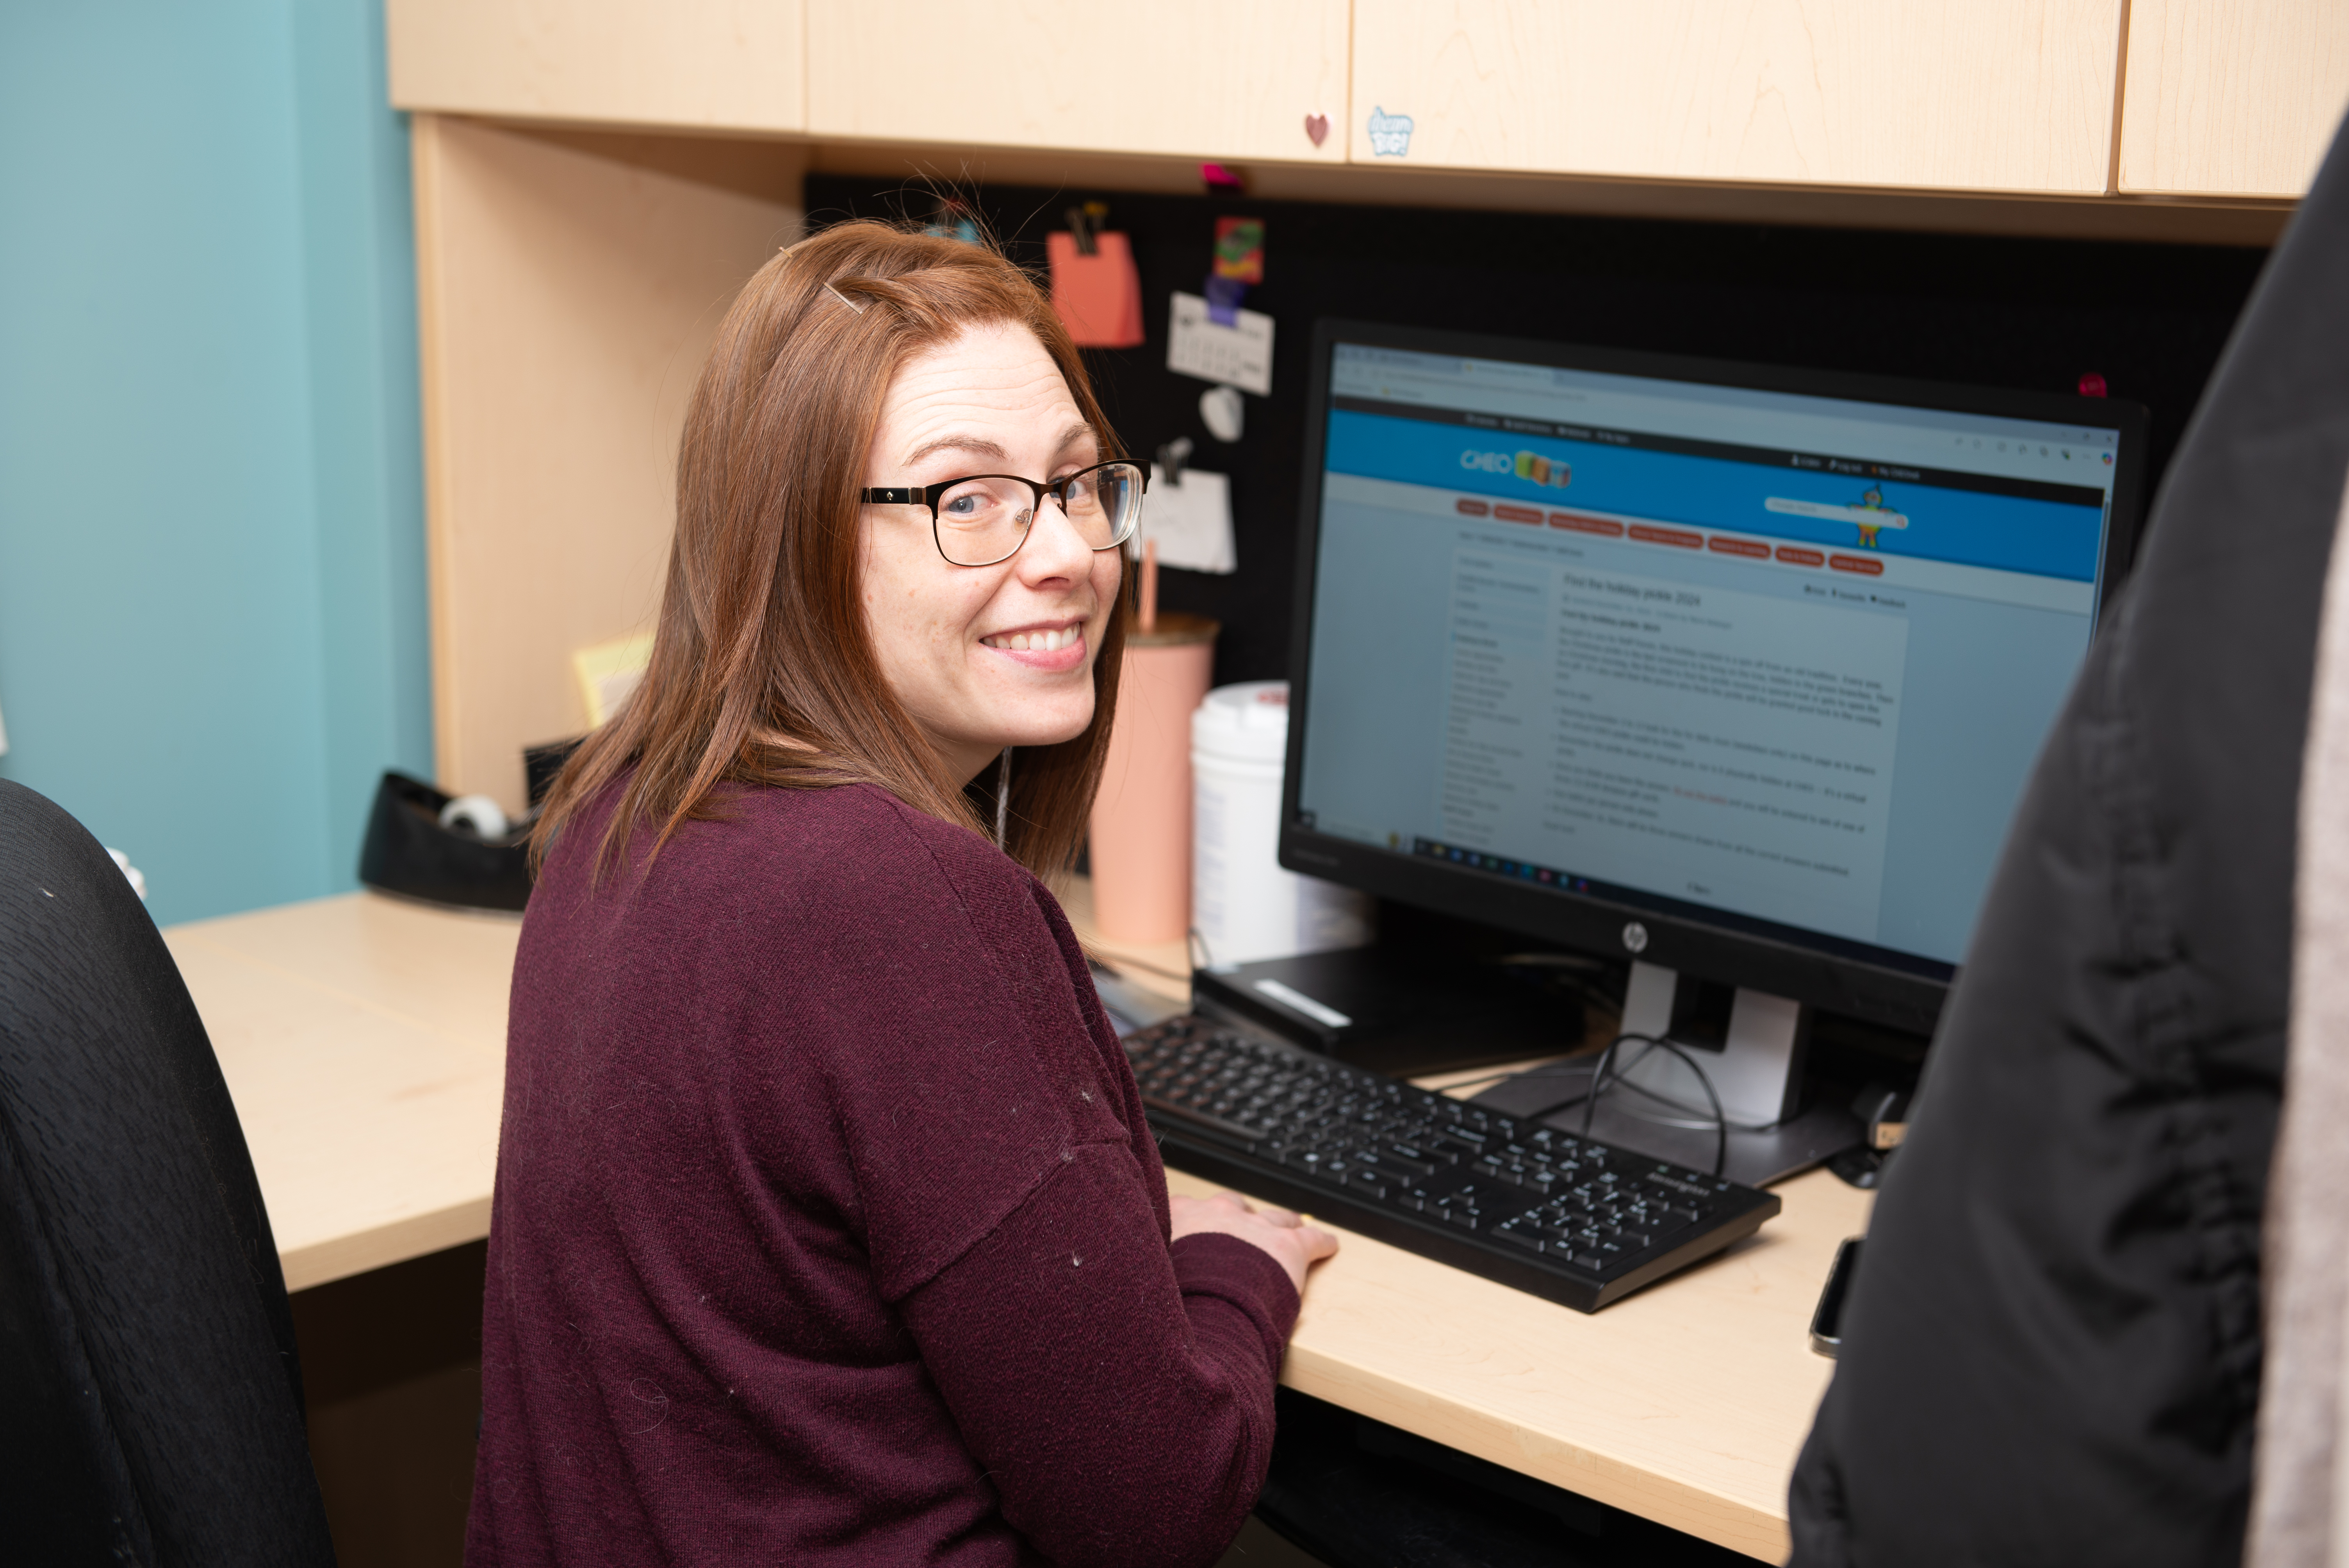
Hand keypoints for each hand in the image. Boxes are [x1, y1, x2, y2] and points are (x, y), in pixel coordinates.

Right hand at [1168, 1191, 1338, 1297]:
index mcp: (1184, 1218)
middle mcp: (1221, 1214)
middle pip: (1233, 1205)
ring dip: (1281, 1225)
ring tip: (1290, 1229)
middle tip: (1242, 1234)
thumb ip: (1158, 1266)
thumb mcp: (1155, 1274)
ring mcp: (1257, 1227)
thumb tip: (1149, 1281)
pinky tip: (1330, 1245)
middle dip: (1238, 1218)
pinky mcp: (1289, 1246)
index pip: (1187, 1207)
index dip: (1194, 1220)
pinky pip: (1313, 1238)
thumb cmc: (1174, 1295)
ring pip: (1276, 1218)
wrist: (1206, 1303)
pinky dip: (1322, 1241)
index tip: (1194, 1230)